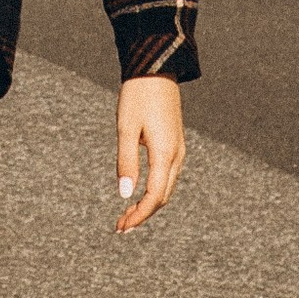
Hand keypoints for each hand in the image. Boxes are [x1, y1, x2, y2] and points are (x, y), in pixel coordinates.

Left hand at [114, 79, 184, 232]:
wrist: (156, 70)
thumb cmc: (137, 96)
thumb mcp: (126, 128)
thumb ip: (126, 161)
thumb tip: (125, 195)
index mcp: (165, 153)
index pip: (155, 197)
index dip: (139, 215)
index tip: (121, 227)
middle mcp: (177, 156)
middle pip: (163, 197)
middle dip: (142, 215)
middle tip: (120, 226)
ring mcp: (178, 150)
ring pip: (166, 189)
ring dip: (148, 205)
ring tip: (126, 215)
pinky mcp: (175, 144)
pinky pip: (167, 177)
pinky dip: (154, 191)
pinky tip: (139, 194)